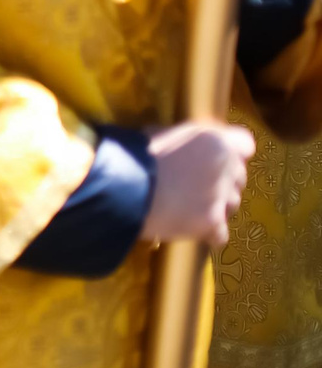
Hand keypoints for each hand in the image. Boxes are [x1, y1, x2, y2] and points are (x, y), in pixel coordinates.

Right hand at [141, 121, 255, 245]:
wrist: (122, 184)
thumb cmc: (136, 153)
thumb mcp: (163, 134)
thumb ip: (186, 140)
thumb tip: (186, 148)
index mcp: (215, 141)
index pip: (245, 144)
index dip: (230, 151)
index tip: (214, 158)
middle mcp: (226, 167)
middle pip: (239, 178)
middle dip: (223, 182)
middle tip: (196, 186)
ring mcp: (222, 197)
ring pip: (232, 206)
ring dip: (216, 207)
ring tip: (190, 208)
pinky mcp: (213, 222)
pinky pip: (220, 233)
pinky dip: (207, 233)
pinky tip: (189, 227)